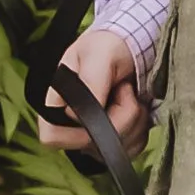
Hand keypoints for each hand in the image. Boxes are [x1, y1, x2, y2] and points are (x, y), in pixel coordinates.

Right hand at [35, 29, 148, 156]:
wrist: (132, 47)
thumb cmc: (109, 45)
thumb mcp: (99, 53)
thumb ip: (90, 81)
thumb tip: (76, 115)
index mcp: (58, 101)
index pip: (52, 136)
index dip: (77, 133)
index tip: (102, 109)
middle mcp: (72, 123)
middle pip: (92, 146)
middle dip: (120, 117)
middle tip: (124, 88)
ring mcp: (94, 135)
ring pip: (116, 149)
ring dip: (135, 120)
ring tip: (130, 92)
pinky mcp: (116, 140)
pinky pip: (133, 148)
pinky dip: (142, 128)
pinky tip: (138, 105)